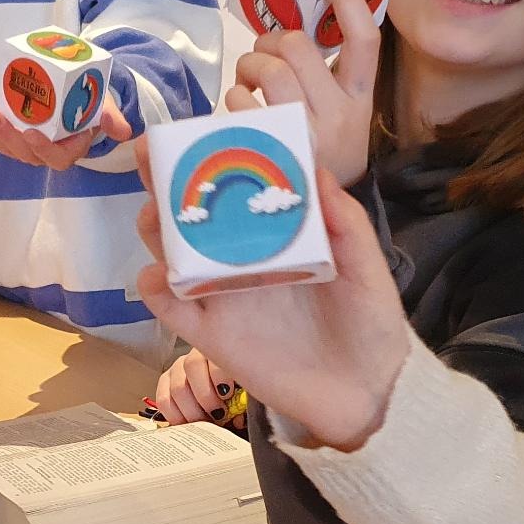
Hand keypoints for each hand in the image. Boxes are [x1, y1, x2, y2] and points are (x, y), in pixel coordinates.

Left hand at [0, 92, 135, 170]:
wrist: (79, 97)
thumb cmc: (91, 104)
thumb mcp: (104, 106)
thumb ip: (112, 119)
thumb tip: (122, 131)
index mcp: (70, 150)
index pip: (55, 158)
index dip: (41, 148)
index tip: (29, 132)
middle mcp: (47, 153)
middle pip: (25, 153)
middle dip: (6, 135)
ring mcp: (28, 147)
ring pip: (7, 146)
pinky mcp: (15, 138)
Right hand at [133, 138, 411, 451]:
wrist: (366, 393)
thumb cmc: (370, 324)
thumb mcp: (366, 267)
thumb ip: (344, 223)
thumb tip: (314, 169)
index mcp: (275, 234)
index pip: (234, 185)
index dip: (211, 157)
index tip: (197, 129)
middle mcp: (242, 258)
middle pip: (189, 211)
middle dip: (163, 179)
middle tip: (153, 157)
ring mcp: (222, 295)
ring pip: (170, 251)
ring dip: (153, 227)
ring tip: (155, 215)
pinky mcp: (211, 336)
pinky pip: (171, 307)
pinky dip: (155, 287)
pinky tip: (159, 274)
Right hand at [152, 349, 239, 424]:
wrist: (221, 394)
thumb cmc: (235, 392)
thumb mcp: (244, 393)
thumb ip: (242, 402)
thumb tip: (236, 418)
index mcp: (218, 352)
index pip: (214, 355)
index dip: (219, 375)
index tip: (226, 394)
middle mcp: (195, 356)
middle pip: (192, 367)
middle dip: (205, 396)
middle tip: (217, 414)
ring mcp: (178, 368)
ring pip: (177, 387)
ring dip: (191, 410)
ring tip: (204, 422)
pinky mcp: (165, 382)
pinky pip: (163, 400)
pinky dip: (175, 415)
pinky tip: (187, 423)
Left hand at [230, 0, 380, 186]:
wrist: (321, 219)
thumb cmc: (323, 151)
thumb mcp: (342, 113)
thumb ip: (328, 74)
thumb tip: (291, 22)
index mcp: (361, 99)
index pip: (365, 37)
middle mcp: (340, 118)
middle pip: (299, 47)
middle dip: (270, 39)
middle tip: (263, 52)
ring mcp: (307, 137)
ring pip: (270, 69)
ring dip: (250, 64)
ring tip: (249, 79)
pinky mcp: (273, 152)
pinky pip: (243, 104)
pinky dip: (234, 99)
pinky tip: (241, 111)